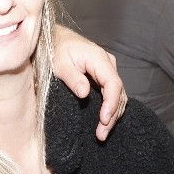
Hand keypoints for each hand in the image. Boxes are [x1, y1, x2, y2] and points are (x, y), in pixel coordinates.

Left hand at [50, 24, 126, 140]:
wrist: (55, 39)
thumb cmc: (56, 49)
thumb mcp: (59, 64)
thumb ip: (73, 78)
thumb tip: (85, 94)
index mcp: (99, 58)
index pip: (113, 83)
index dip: (111, 103)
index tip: (103, 120)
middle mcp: (108, 64)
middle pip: (118, 92)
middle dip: (112, 115)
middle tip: (102, 134)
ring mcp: (107, 70)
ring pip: (118, 95)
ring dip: (112, 115)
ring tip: (102, 133)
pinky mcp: (103, 77)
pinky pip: (112, 94)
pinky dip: (109, 109)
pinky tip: (103, 122)